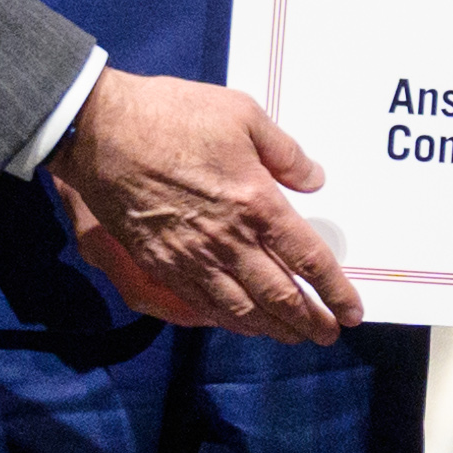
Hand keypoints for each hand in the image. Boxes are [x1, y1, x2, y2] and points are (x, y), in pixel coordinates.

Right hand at [50, 69, 361, 341]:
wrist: (100, 131)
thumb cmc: (172, 115)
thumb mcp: (242, 114)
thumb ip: (285, 152)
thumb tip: (314, 179)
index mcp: (256, 204)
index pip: (308, 259)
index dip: (334, 290)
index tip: (352, 311)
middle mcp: (229, 241)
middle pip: (279, 296)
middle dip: (309, 321)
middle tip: (329, 335)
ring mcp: (192, 257)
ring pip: (241, 309)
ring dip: (273, 329)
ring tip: (293, 338)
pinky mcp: (160, 263)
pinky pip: (201, 304)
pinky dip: (229, 322)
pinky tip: (241, 324)